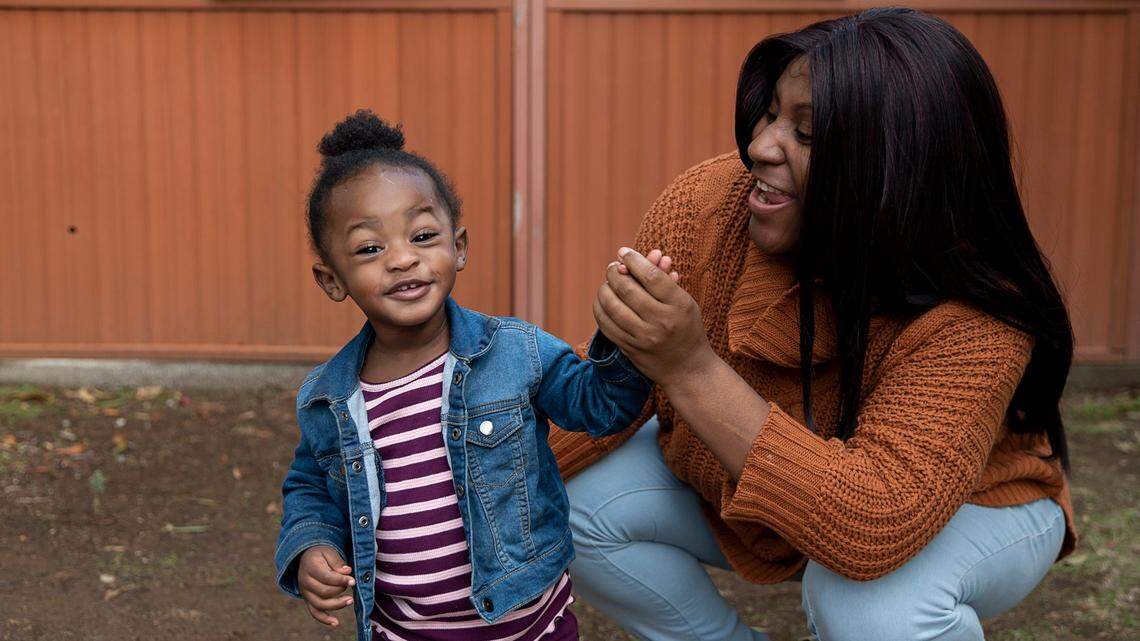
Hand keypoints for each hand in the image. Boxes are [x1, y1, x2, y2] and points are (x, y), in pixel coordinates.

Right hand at [298, 545, 355, 626]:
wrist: (306, 558)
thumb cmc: (321, 554)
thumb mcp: (329, 552)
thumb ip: (338, 562)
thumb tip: (347, 572)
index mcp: (310, 567)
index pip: (326, 577)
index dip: (341, 580)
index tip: (353, 581)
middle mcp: (305, 581)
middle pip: (324, 592)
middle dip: (340, 590)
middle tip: (352, 585)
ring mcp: (305, 593)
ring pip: (320, 604)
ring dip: (336, 604)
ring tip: (350, 600)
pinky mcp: (308, 600)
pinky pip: (315, 612)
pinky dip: (325, 619)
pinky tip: (336, 623)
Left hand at [594, 247, 714, 386]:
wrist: (688, 369)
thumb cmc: (687, 328)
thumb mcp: (684, 302)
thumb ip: (665, 279)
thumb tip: (652, 254)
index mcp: (679, 305)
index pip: (651, 275)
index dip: (633, 260)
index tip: (624, 252)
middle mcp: (662, 321)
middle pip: (627, 289)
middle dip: (614, 273)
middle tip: (612, 267)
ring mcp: (644, 337)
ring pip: (612, 306)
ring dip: (604, 289)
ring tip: (607, 284)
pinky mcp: (630, 349)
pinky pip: (606, 325)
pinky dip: (600, 309)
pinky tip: (602, 302)